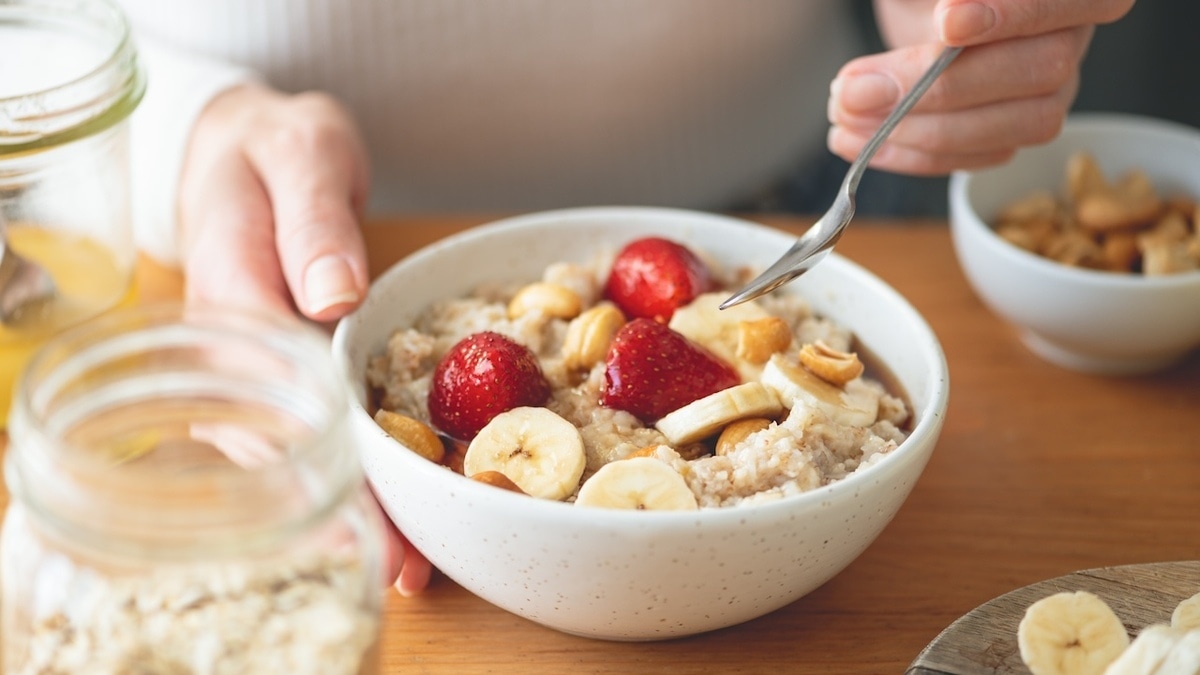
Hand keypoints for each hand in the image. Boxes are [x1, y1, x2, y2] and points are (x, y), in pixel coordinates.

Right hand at [179, 84, 434, 593]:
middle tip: (396, 568)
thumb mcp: (301, 152)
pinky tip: (386, 511)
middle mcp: (231, 349)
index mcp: (231, 296)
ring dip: (341, 509)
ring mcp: (250, 368)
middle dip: (335, 510)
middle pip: (275, 446)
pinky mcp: (277, 374)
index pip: (268, 394)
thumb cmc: (276, 148)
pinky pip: (303, 433)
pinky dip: (344, 473)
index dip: (317, 459)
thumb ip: (314, 218)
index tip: (362, 515)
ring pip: (285, 454)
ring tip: (404, 565)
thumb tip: (332, 294)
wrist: (246, 149)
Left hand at [827, 0, 1136, 174]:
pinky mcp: (1011, 132)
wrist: (922, 6)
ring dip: (920, 130)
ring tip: (845, 115)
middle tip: (858, 88)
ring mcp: (1049, 92)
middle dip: (942, 86)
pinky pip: (976, 157)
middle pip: (1042, 71)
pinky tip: (856, 139)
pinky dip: (910, 154)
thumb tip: (945, 24)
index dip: (1014, 14)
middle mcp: (1072, 37)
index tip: (947, 23)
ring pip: (1015, 126)